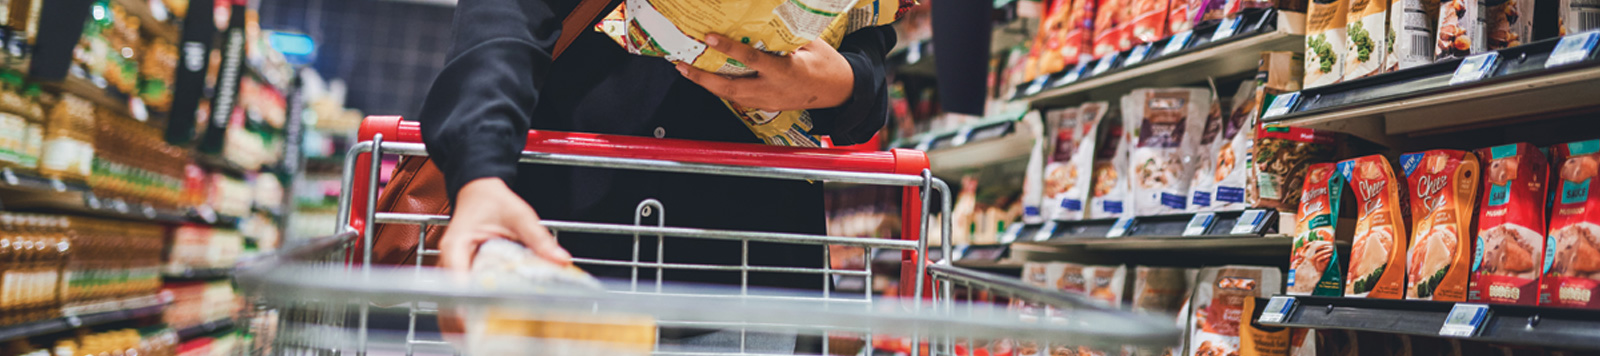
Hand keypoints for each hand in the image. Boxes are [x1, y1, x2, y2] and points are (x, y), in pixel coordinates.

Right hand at [436, 178, 570, 335]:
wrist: (479, 192)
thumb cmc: (494, 201)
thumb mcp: (519, 215)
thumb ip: (538, 238)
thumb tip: (560, 259)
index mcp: (458, 245)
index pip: (455, 278)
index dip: (462, 301)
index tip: (473, 320)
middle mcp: (449, 259)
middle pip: (446, 298)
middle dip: (459, 321)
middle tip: (478, 339)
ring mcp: (451, 268)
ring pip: (446, 302)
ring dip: (458, 322)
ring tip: (474, 341)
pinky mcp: (458, 274)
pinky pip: (456, 297)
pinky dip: (463, 313)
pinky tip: (477, 328)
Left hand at [676, 34, 853, 111]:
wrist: (838, 92)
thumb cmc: (826, 64)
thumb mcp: (810, 43)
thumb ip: (785, 35)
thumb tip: (762, 16)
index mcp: (786, 71)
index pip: (752, 60)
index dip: (729, 48)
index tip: (710, 37)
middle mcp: (773, 90)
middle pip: (731, 88)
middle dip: (703, 78)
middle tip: (682, 65)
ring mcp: (768, 101)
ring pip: (731, 96)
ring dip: (706, 84)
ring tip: (685, 70)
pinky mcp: (767, 106)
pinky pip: (738, 99)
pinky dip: (720, 89)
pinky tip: (707, 79)